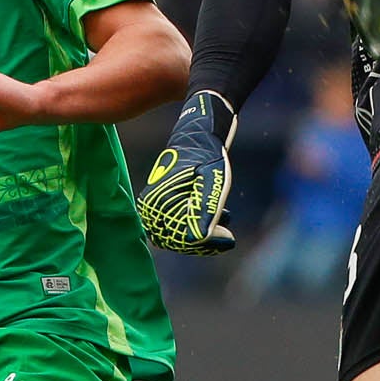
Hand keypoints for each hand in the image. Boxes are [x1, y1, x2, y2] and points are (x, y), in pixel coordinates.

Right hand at [136, 90, 237, 253]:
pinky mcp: (162, 206)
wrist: (197, 136)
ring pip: (179, 237)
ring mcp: (154, 208)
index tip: (229, 238)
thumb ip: (206, 208)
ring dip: (203, 236)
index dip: (207, 243)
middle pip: (180, 241)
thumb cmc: (206, 155)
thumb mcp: (212, 180)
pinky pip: (178, 228)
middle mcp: (150, 208)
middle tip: (228, 237)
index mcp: (157, 203)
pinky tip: (218, 219)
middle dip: (206, 242)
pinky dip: (198, 228)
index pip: (182, 238)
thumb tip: (199, 239)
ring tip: (224, 224)